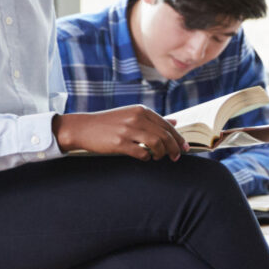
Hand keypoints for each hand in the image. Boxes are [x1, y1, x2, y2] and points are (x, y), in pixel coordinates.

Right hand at [55, 106, 185, 161]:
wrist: (84, 128)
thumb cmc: (109, 123)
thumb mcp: (132, 115)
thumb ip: (153, 120)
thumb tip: (175, 122)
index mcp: (141, 110)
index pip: (166, 125)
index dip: (178, 138)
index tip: (184, 147)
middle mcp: (136, 118)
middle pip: (164, 135)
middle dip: (174, 148)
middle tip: (176, 157)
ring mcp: (128, 130)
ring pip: (156, 143)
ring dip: (162, 153)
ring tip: (160, 157)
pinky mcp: (119, 143)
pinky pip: (141, 153)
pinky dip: (147, 157)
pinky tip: (146, 158)